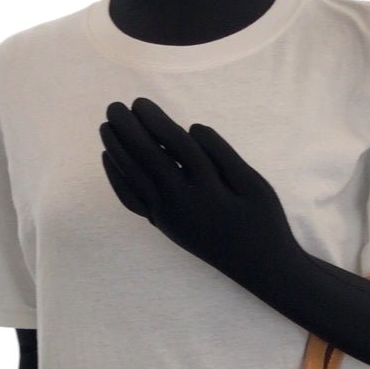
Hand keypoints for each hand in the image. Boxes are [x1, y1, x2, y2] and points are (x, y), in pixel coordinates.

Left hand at [99, 97, 302, 278]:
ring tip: (105, 126)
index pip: (174, 145)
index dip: (155, 121)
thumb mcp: (255, 184)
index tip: (139, 102)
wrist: (259, 266)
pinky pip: (132, 201)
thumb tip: (193, 128)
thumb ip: (225, 155)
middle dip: (128, 130)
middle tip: (113, 106)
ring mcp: (169, 217)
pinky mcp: (164, 226)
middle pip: (147, 158)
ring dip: (117, 150)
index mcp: (208, 187)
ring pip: (134, 178)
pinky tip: (109, 159)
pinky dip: (117, 179)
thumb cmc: (263, 220)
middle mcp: (183, 202)